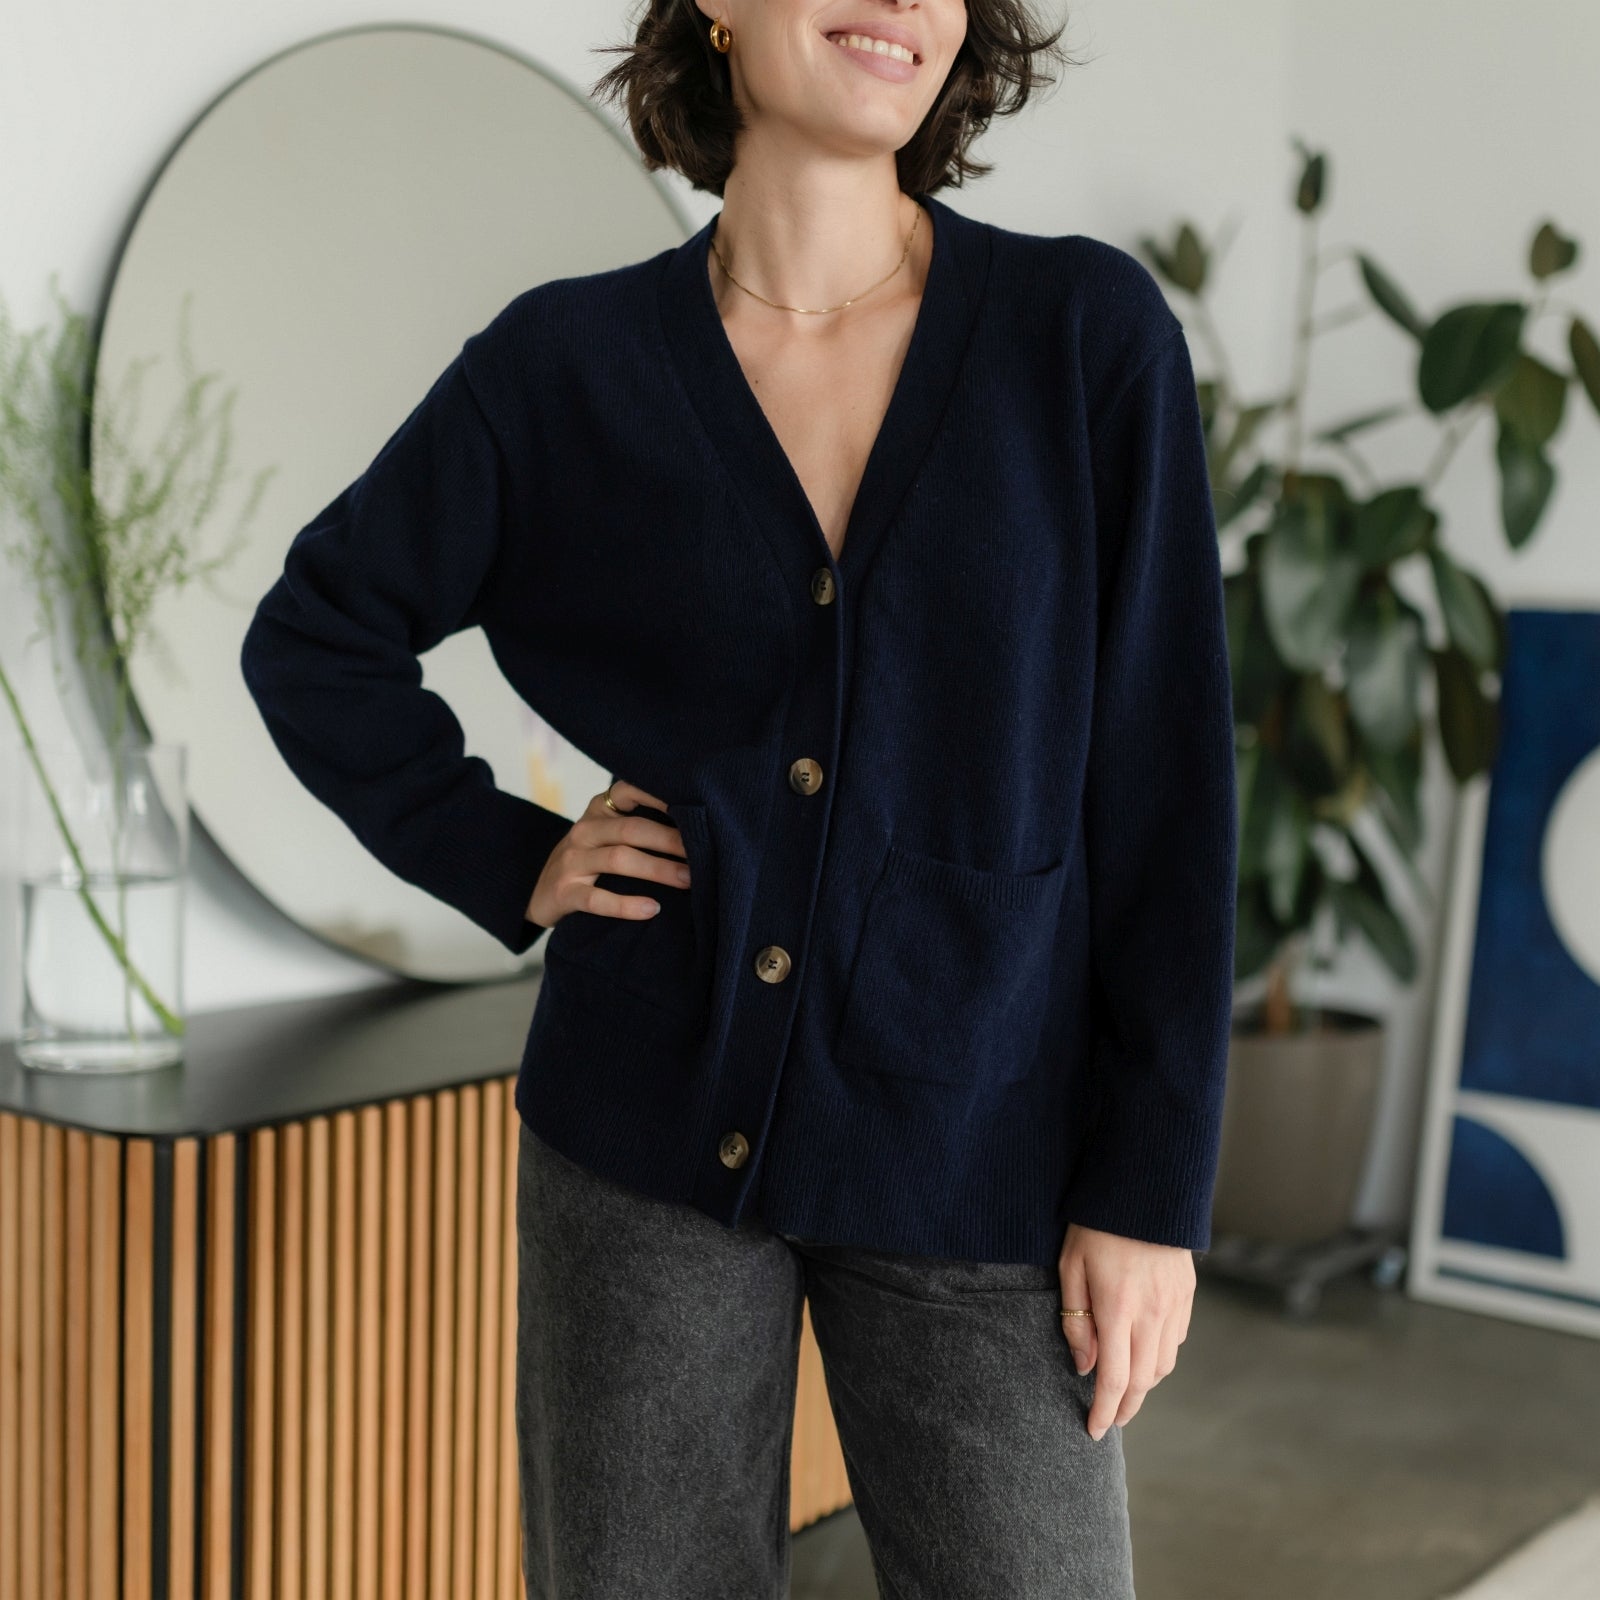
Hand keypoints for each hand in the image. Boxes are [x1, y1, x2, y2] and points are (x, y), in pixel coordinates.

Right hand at [524, 778, 690, 930]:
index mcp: (599, 811)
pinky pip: (596, 899)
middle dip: (670, 841)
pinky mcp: (564, 893)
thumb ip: (640, 826)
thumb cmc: (590, 861)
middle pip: (631, 829)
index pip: (628, 790)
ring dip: (658, 869)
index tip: (694, 804)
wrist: (538, 893)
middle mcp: (584, 831)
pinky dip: (626, 905)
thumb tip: (697, 828)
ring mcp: (572, 861)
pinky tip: (652, 909)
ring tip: (689, 880)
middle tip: (704, 852)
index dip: (659, 795)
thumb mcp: (608, 836)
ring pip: (618, 859)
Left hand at [1057, 1222, 1194, 1441]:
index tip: (1093, 1430)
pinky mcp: (1186, 1295)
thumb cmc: (1095, 1224)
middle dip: (1126, 1407)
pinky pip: (1176, 1341)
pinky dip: (1160, 1357)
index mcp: (1118, 1309)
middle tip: (1109, 1418)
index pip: (1116, 1380)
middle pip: (1144, 1382)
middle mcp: (1152, 1314)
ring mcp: (1174, 1306)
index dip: (1105, 1412)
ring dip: (1145, 1384)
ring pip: (1164, 1365)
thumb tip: (1086, 1367)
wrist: (1143, 1188)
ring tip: (1124, 1388)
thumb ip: (1077, 1321)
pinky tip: (1143, 1352)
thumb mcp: (1070, 1267)